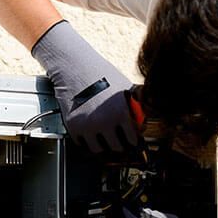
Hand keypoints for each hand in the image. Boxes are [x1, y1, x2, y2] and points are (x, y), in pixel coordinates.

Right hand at [31, 21, 140, 151]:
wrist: (75, 67)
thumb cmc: (101, 74)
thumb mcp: (125, 87)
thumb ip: (136, 105)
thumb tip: (143, 120)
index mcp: (121, 112)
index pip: (132, 140)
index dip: (133, 141)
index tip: (131, 141)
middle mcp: (105, 122)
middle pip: (117, 148)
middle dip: (119, 145)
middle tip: (118, 141)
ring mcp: (88, 126)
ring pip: (98, 150)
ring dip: (103, 145)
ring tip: (104, 138)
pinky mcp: (73, 127)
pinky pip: (82, 143)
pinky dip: (86, 140)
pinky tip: (90, 131)